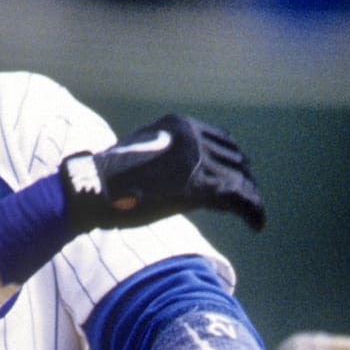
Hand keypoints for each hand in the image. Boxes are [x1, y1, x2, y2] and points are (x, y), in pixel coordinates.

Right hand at [61, 114, 264, 234]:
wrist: (93, 190)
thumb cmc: (107, 179)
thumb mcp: (139, 154)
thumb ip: (163, 156)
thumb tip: (174, 174)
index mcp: (178, 125)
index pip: (220, 139)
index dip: (232, 160)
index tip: (236, 177)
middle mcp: (193, 136)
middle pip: (235, 157)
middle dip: (244, 178)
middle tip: (248, 199)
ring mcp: (198, 160)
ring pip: (241, 179)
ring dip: (251, 198)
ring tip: (254, 216)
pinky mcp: (202, 187)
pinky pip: (240, 198)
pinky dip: (253, 212)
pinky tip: (256, 225)